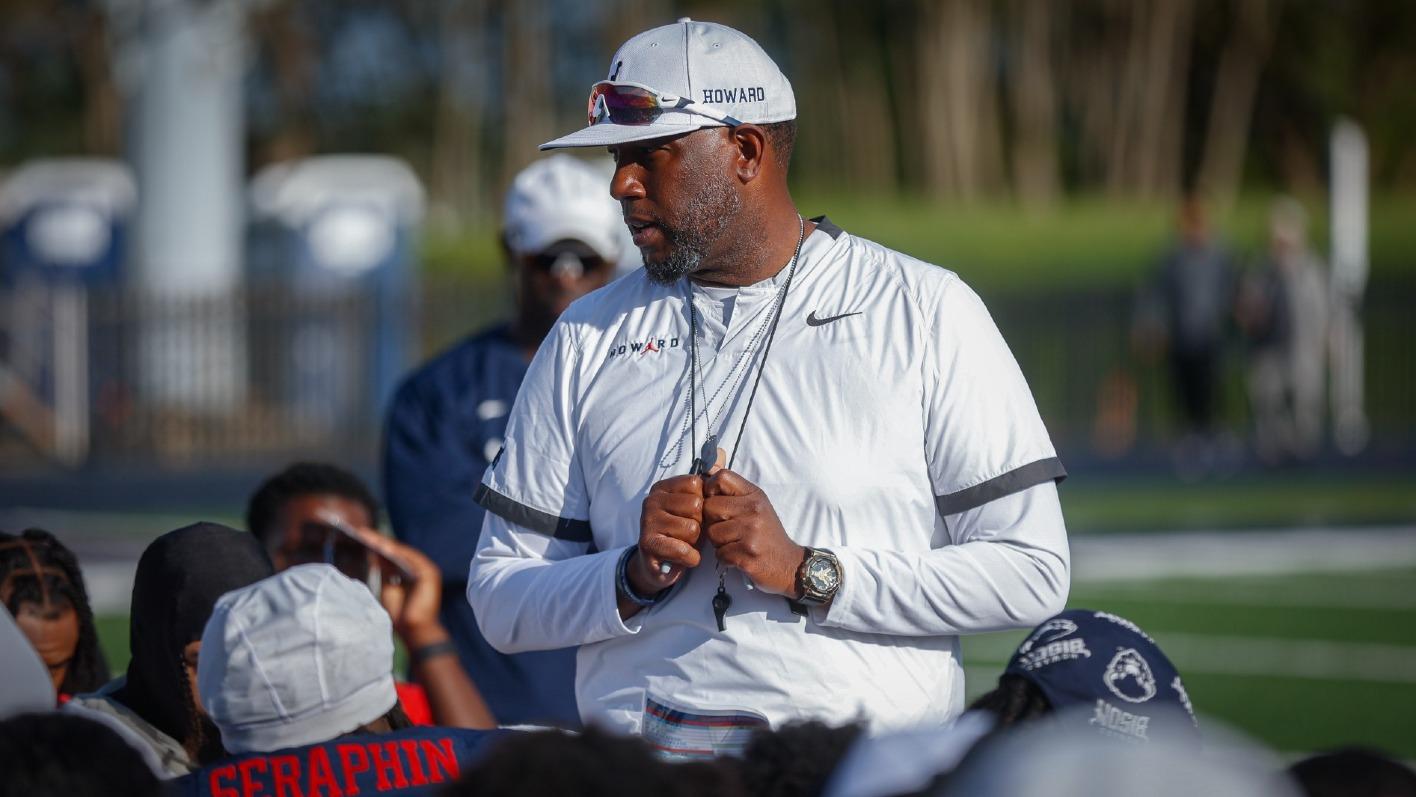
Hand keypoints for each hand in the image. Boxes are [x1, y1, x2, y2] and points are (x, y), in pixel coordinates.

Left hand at [351, 527, 447, 648]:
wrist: (415, 632)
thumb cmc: (402, 616)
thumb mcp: (388, 589)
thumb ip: (384, 573)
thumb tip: (374, 555)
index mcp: (412, 573)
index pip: (393, 556)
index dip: (377, 546)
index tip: (360, 537)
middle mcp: (420, 568)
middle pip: (397, 551)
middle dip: (379, 541)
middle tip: (360, 532)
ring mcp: (427, 569)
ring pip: (403, 552)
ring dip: (385, 543)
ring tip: (368, 536)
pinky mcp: (430, 573)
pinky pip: (411, 558)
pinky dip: (397, 551)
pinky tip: (382, 546)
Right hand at [631, 473, 705, 594]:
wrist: (662, 565)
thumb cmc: (684, 532)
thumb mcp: (698, 506)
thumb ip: (709, 481)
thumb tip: (719, 451)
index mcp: (663, 487)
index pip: (696, 484)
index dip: (704, 502)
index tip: (695, 513)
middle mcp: (651, 500)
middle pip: (696, 505)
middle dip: (700, 523)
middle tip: (691, 532)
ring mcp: (647, 521)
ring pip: (691, 528)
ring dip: (695, 542)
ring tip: (685, 544)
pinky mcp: (648, 544)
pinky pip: (683, 549)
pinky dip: (690, 557)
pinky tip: (684, 557)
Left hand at [703, 469, 804, 596]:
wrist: (789, 563)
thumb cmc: (767, 533)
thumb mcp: (756, 505)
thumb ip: (733, 490)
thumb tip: (708, 468)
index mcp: (755, 495)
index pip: (721, 477)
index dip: (710, 489)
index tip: (718, 503)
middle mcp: (754, 510)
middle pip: (709, 507)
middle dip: (712, 521)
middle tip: (728, 529)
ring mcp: (751, 532)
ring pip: (712, 532)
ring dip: (718, 542)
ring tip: (735, 543)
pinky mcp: (748, 554)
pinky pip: (719, 554)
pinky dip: (726, 558)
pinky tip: (739, 556)